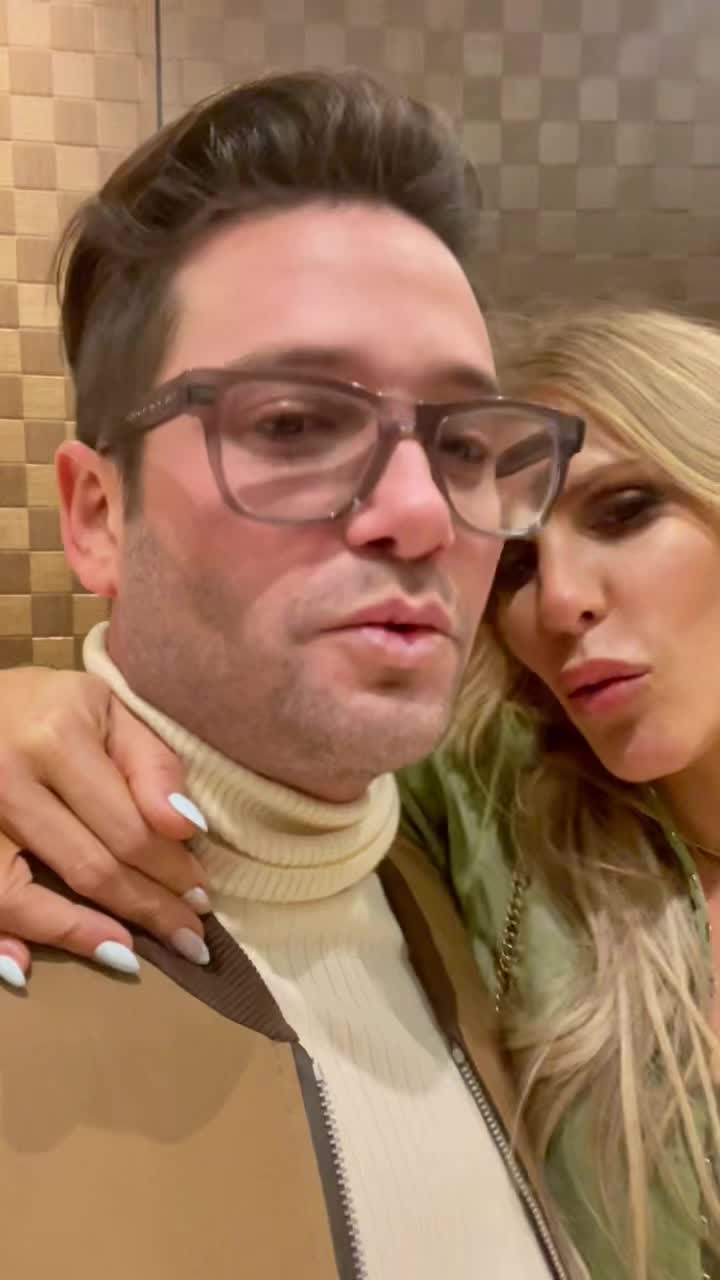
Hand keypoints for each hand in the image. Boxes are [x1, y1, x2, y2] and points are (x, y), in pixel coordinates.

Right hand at [0, 667, 210, 987]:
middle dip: (146, 909)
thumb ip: (151, 766)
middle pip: (87, 867)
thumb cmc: (49, 707)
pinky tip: (25, 965)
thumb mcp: (109, 713)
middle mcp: (7, 779)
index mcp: (56, 739)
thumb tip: (188, 828)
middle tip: (189, 939)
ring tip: (130, 956)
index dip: (171, 871)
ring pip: (21, 898)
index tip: (202, 897)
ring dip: (80, 936)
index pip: (128, 827)